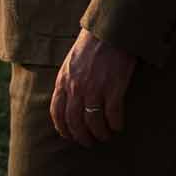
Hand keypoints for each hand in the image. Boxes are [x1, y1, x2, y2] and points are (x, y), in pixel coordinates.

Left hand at [50, 29, 136, 146]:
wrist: (109, 32)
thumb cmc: (90, 46)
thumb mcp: (70, 64)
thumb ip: (67, 82)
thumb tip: (67, 101)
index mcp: (63, 82)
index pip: (57, 113)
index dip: (63, 128)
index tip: (69, 136)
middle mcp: (76, 88)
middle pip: (74, 122)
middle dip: (81, 136)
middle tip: (89, 143)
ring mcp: (94, 88)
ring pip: (93, 122)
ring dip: (99, 133)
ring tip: (105, 136)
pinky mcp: (113, 87)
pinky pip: (113, 114)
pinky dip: (115, 124)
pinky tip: (118, 127)